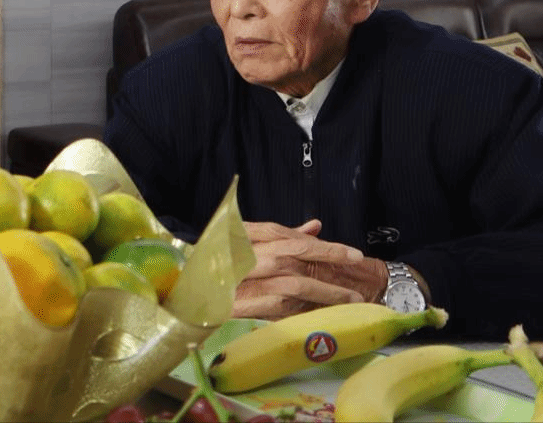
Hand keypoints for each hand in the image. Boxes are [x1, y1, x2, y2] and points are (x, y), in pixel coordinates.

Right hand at [232, 219, 387, 319]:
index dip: (329, 247)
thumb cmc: (219, 257)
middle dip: (333, 270)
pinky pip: (280, 308)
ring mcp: (249, 280)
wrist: (183, 281)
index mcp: (256, 236)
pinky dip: (302, 311)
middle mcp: (254, 254)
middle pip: (300, 259)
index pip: (298, 239)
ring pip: (295, 285)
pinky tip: (320, 315)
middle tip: (359, 283)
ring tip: (348, 300)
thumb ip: (285, 232)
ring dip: (324, 294)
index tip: (354, 254)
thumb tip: (315, 225)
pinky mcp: (243, 305)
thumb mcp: (250, 236)